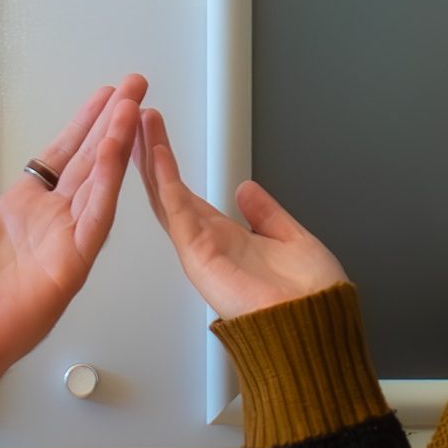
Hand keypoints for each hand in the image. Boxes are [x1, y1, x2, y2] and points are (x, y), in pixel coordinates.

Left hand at [0, 76, 144, 412]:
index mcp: (18, 209)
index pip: (60, 157)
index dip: (82, 126)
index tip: (103, 99)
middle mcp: (47, 222)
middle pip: (89, 162)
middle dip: (112, 124)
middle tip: (134, 88)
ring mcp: (63, 241)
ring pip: (100, 183)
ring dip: (116, 144)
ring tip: (132, 109)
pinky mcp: (72, 263)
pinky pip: (97, 217)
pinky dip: (109, 183)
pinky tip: (115, 151)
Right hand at [136, 108, 346, 321]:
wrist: (314, 325)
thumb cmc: (309, 299)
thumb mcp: (291, 238)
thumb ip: (266, 214)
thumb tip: (247, 191)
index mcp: (228, 239)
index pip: (187, 195)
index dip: (169, 165)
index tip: (156, 137)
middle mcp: (208, 243)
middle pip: (167, 191)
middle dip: (149, 155)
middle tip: (134, 122)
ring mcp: (199, 249)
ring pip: (165, 195)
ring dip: (151, 158)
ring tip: (137, 125)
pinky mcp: (198, 254)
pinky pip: (177, 210)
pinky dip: (165, 181)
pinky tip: (156, 156)